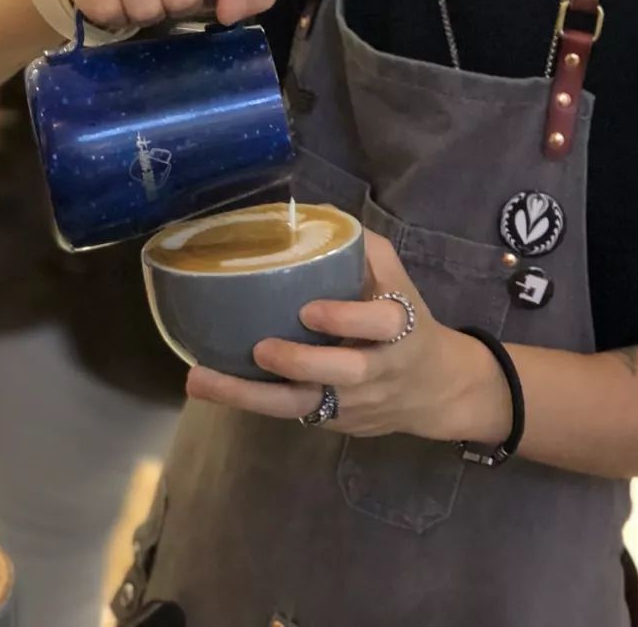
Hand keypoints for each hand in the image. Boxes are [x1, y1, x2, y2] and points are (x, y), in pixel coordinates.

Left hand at [186, 230, 511, 443]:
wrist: (437, 388)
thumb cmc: (409, 318)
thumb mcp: (397, 280)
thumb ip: (365, 249)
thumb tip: (314, 213)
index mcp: (401, 329)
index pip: (381, 325)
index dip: (346, 320)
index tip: (308, 309)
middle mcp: (380, 371)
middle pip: (344, 374)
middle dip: (300, 363)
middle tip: (259, 348)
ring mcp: (356, 404)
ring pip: (305, 406)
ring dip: (249, 396)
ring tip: (201, 379)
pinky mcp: (335, 424)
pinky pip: (293, 414)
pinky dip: (253, 402)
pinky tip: (214, 386)